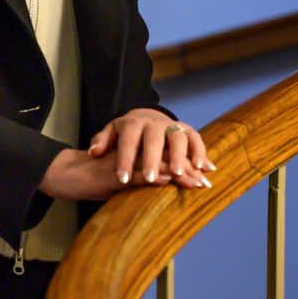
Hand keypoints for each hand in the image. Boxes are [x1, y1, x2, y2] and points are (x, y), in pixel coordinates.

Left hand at [88, 108, 214, 189]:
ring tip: (180, 174)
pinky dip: (200, 152)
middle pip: (153, 139)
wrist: (148, 119)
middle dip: (152, 159)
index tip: (122, 179)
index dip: (125, 160)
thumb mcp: (111, 134)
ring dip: (179, 156)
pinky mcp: (187, 129)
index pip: (127, 141)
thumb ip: (102, 141)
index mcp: (133, 123)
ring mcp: (172, 125)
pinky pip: (196, 138)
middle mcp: (154, 123)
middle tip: (151, 179)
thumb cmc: (127, 134)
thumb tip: (94, 152)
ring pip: (177, 137)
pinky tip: (203, 168)